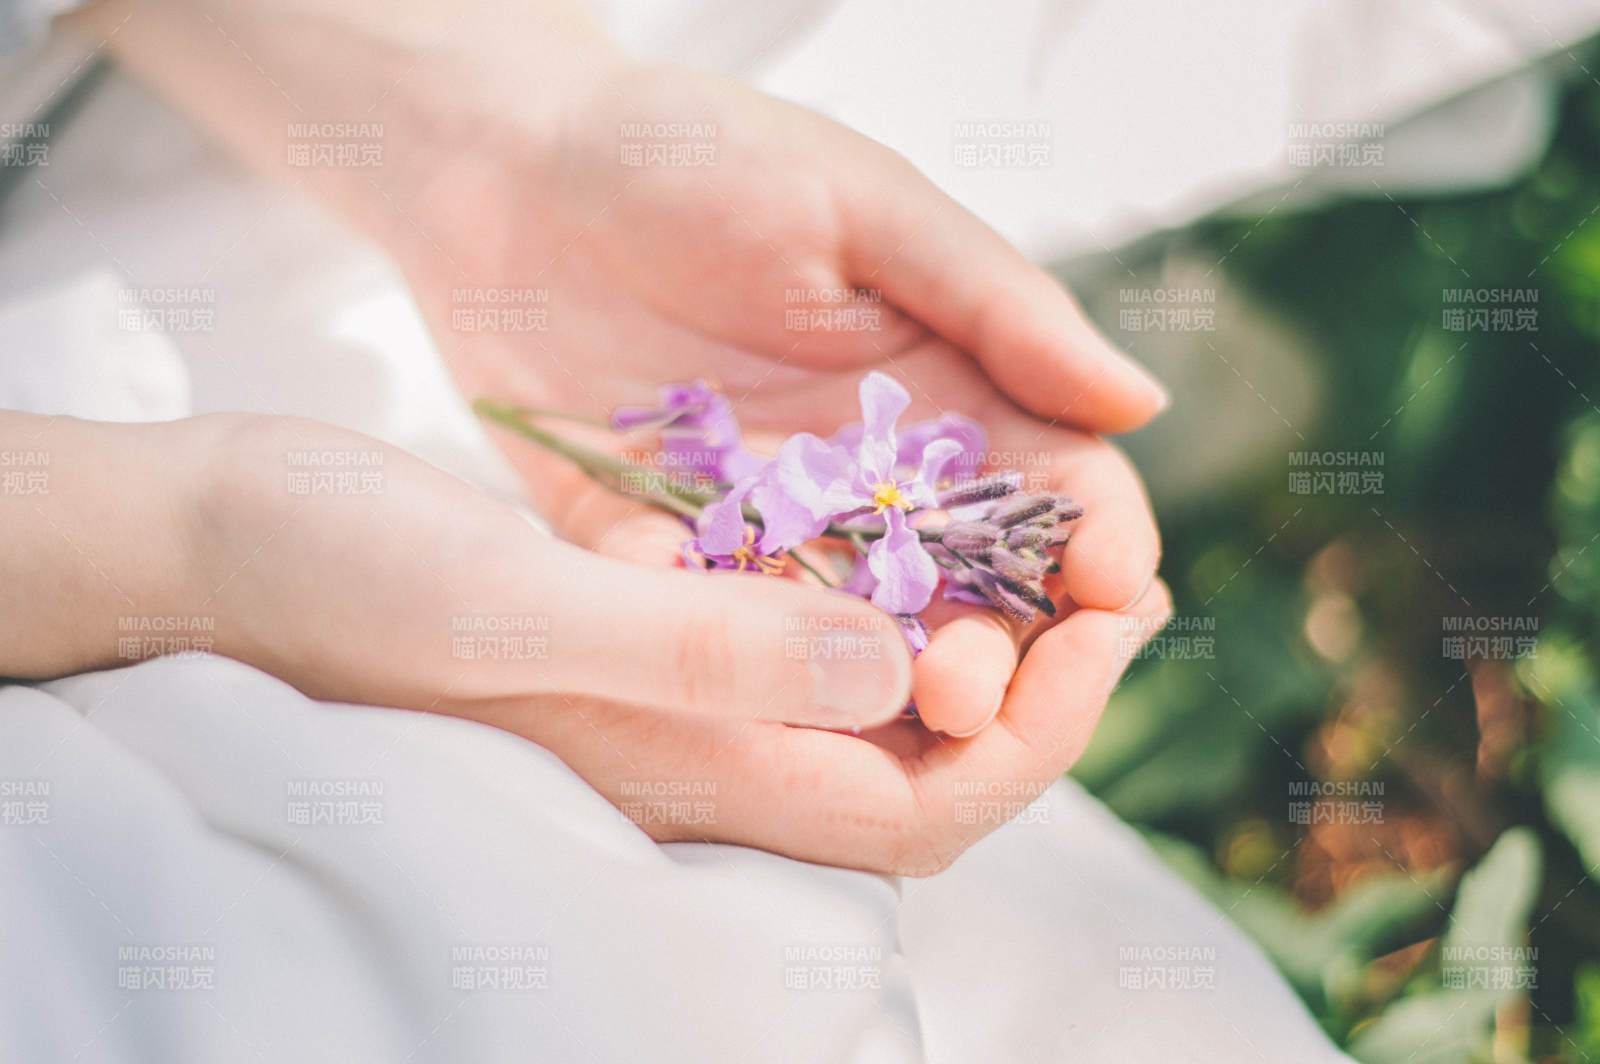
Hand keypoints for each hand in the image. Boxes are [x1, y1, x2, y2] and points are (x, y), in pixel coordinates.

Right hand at [187, 414, 1169, 874]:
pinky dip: (887, 582)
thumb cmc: (351, 585)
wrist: (240, 549)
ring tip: (1050, 546)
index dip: (1041, 737)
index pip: (924, 807)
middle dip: (1039, 686)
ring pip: (879, 695)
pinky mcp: (662, 633)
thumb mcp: (520, 611)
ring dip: (977, 626)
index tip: (1107, 629)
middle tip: (1115, 582)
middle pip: (925, 762)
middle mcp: (706, 751)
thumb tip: (877, 665)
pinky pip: (813, 631)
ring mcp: (684, 697)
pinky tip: (918, 513)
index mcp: (692, 768)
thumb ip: (701, 653)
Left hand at [386, 62, 1165, 735]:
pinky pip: (724, 637)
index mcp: (954, 392)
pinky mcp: (671, 557)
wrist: (509, 170)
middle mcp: (879, 479)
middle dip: (1006, 655)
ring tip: (902, 717)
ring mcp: (778, 528)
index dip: (1101, 552)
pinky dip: (751, 674)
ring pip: (867, 644)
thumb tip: (1141, 402)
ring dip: (890, 693)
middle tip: (982, 685)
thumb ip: (998, 305)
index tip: (1110, 595)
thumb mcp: (865, 206)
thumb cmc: (699, 152)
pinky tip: (765, 709)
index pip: (1064, 495)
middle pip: (981, 598)